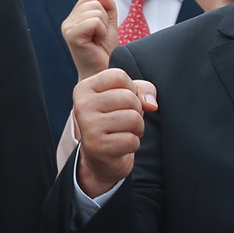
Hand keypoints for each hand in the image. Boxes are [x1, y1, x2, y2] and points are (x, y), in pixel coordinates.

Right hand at [62, 0, 118, 81]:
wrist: (103, 72)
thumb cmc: (104, 51)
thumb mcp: (109, 24)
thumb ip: (107, 6)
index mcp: (73, 18)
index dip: (102, 12)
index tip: (99, 31)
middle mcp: (67, 22)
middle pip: (93, 3)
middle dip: (104, 20)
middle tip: (99, 37)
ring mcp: (67, 28)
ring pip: (95, 12)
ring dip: (103, 28)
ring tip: (97, 41)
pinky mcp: (72, 36)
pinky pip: (94, 22)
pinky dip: (101, 32)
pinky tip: (95, 43)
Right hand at [72, 67, 156, 195]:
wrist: (100, 157)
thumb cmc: (115, 120)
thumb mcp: (129, 97)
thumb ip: (144, 90)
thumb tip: (151, 104)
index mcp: (84, 88)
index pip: (119, 76)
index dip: (131, 89)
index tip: (122, 102)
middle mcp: (82, 105)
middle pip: (129, 97)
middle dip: (137, 111)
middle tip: (126, 120)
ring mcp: (88, 126)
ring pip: (134, 118)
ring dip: (137, 128)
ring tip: (125, 132)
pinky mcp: (97, 146)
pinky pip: (131, 140)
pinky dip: (133, 144)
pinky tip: (121, 145)